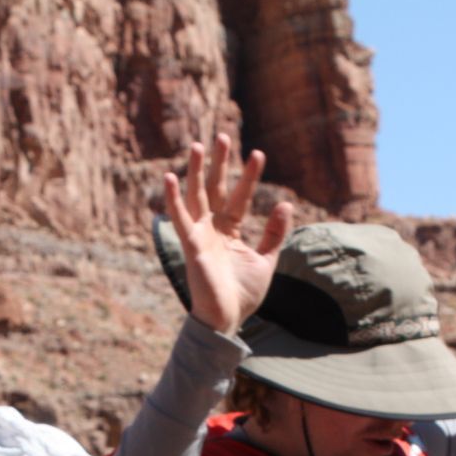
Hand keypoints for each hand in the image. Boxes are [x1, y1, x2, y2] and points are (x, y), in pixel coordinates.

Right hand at [164, 135, 293, 335]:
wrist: (228, 319)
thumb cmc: (243, 294)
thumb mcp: (266, 259)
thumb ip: (274, 232)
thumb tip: (285, 203)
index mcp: (229, 232)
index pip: (239, 197)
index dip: (248, 176)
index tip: (258, 154)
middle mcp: (212, 229)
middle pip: (215, 189)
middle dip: (219, 164)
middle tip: (224, 136)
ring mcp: (200, 235)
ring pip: (196, 196)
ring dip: (197, 171)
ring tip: (199, 144)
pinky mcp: (191, 245)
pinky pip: (179, 218)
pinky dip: (172, 198)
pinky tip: (169, 177)